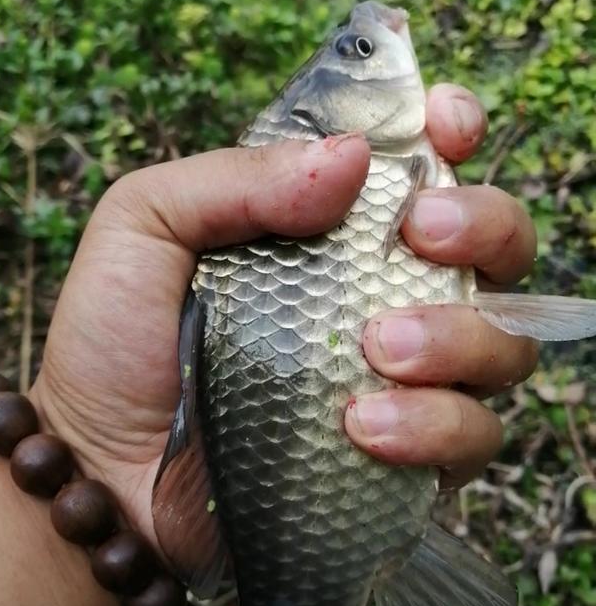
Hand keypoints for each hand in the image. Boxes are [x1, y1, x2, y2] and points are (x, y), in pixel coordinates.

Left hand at [32, 83, 537, 586]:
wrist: (101, 478)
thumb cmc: (113, 347)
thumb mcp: (144, 227)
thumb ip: (236, 180)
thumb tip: (351, 157)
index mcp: (329, 227)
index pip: (425, 163)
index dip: (456, 130)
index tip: (447, 128)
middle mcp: (383, 295)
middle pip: (498, 246)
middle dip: (485, 225)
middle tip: (423, 236)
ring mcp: (406, 382)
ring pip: (504, 346)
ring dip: (460, 338)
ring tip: (380, 351)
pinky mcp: (408, 462)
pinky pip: (474, 438)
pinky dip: (436, 428)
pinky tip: (363, 428)